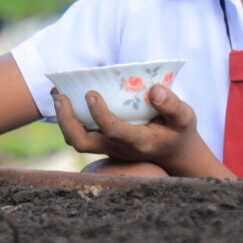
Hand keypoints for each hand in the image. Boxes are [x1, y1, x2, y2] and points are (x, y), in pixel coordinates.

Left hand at [53, 84, 228, 177]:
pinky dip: (69, 119)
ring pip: (77, 141)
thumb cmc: (178, 131)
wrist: (174, 153)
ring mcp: (108, 148)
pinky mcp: (103, 143)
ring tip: (57, 94)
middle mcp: (118, 148)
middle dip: (66, 120)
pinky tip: (66, 99)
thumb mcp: (185, 118)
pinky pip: (80, 135)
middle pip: (82, 142)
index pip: (113, 132)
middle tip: (60, 96)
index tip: (91, 94)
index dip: (99, 114)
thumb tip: (154, 89)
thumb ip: (173, 105)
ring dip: (63, 120)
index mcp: (139, 142)